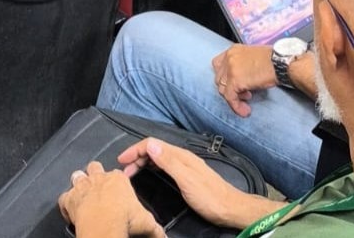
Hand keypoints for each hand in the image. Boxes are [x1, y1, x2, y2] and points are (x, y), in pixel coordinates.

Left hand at [58, 161, 162, 237]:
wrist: (104, 228)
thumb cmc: (125, 220)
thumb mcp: (147, 222)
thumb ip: (156, 227)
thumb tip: (164, 235)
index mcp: (118, 179)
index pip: (117, 174)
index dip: (116, 181)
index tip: (117, 190)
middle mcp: (99, 178)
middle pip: (94, 167)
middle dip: (95, 174)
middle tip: (97, 185)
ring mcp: (82, 187)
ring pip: (77, 176)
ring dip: (79, 183)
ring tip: (82, 192)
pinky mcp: (70, 199)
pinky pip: (64, 197)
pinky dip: (66, 203)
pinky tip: (70, 209)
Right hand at [117, 138, 276, 230]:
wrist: (231, 209)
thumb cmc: (210, 197)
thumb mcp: (187, 180)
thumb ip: (169, 162)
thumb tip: (150, 143)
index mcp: (180, 156)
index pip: (152, 144)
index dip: (135, 150)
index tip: (121, 160)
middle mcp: (182, 157)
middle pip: (154, 149)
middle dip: (137, 156)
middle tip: (124, 170)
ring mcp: (185, 166)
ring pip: (159, 157)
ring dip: (143, 162)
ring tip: (132, 173)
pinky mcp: (187, 175)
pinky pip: (164, 165)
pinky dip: (152, 167)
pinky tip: (150, 174)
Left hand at [211, 44, 275, 116]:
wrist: (281, 63)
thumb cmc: (274, 60)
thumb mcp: (253, 56)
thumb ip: (242, 64)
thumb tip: (242, 77)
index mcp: (233, 50)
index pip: (218, 65)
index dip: (224, 76)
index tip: (233, 83)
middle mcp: (229, 58)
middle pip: (219, 78)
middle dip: (230, 87)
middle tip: (244, 92)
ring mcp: (231, 69)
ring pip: (223, 89)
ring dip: (234, 97)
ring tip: (248, 99)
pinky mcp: (235, 81)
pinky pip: (230, 97)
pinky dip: (236, 106)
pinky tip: (245, 111)